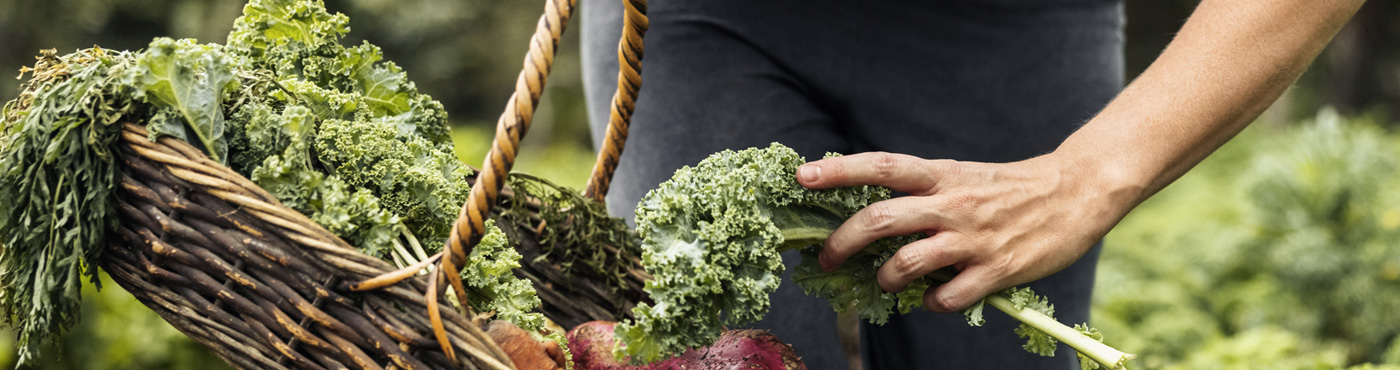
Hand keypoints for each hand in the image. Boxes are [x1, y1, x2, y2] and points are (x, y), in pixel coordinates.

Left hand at [797, 152, 1138, 312]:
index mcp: (942, 175)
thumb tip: (868, 214)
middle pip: (881, 220)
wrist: (1076, 192)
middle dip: (842, 242)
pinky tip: (935, 299)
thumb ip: (920, 192)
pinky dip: (932, 304)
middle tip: (826, 258)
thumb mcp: (961, 175)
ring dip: (886, 278)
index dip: (838, 170)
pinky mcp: (997, 269)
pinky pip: (949, 297)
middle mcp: (953, 203)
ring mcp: (973, 238)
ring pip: (908, 263)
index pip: (882, 166)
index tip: (801, 176)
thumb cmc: (1008, 187)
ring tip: (887, 282)